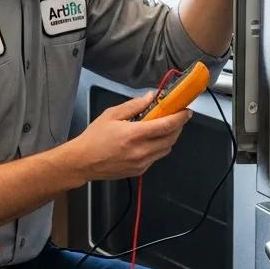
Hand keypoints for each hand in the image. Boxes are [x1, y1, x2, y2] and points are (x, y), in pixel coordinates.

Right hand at [64, 92, 190, 180]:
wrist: (83, 162)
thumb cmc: (94, 137)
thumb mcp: (111, 115)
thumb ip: (133, 105)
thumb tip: (150, 97)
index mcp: (134, 135)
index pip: (165, 126)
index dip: (180, 118)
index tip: (186, 111)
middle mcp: (140, 151)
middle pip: (171, 139)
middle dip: (178, 127)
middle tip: (177, 117)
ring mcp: (141, 163)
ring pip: (166, 149)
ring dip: (170, 137)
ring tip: (164, 127)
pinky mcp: (139, 171)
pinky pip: (156, 157)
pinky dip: (159, 147)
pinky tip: (151, 140)